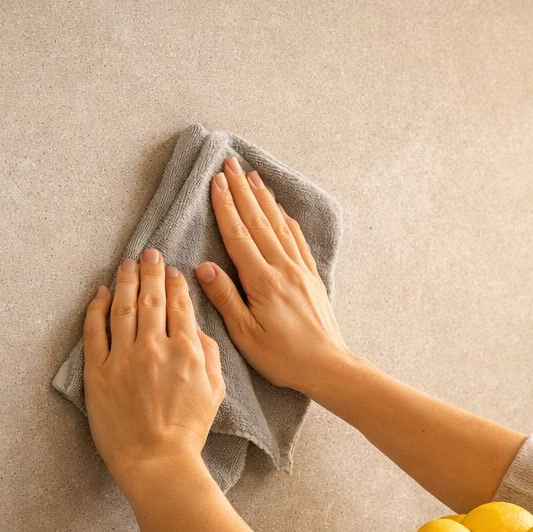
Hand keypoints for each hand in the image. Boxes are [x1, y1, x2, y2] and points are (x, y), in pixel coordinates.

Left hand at [83, 248, 224, 497]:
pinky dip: (96, 308)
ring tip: (125, 264)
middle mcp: (154, 348)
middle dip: (150, 271)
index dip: (175, 283)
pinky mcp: (98, 372)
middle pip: (150, 298)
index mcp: (186, 351)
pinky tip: (99, 293)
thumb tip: (196, 330)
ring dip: (124, 281)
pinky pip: (94, 331)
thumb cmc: (188, 431)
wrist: (157, 460)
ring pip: (121, 307)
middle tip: (148, 253)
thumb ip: (209, 355)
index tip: (172, 270)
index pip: (179, 305)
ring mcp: (123, 358)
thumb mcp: (215, 391)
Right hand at [197, 157, 353, 398]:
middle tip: (230, 164)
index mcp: (263, 282)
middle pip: (258, 221)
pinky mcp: (312, 277)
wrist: (328, 367)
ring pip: (279, 225)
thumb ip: (225, 298)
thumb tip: (204, 267)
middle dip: (242, 191)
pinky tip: (281, 209)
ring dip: (264, 198)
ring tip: (252, 176)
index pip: (239, 235)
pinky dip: (286, 219)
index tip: (215, 182)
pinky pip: (297, 240)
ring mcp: (301, 270)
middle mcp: (284, 268)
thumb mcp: (245, 335)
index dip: (225, 207)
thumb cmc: (283, 358)